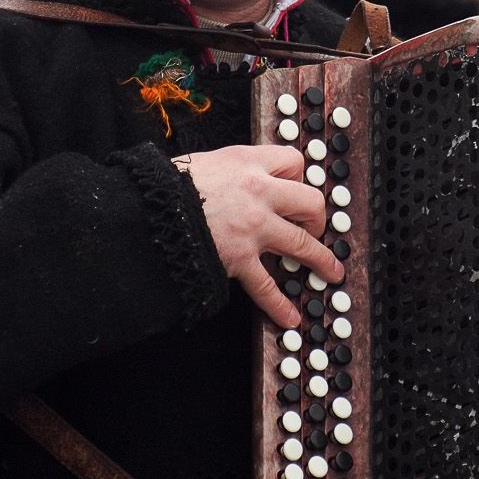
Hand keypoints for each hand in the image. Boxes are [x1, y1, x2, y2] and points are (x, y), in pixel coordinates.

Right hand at [174, 146, 343, 329]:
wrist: (147, 210)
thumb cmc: (165, 185)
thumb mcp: (202, 162)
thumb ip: (226, 171)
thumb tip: (231, 178)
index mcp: (246, 162)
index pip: (293, 161)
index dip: (297, 176)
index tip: (292, 187)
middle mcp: (258, 192)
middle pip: (310, 201)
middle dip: (317, 217)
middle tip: (313, 227)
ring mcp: (253, 227)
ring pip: (302, 243)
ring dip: (320, 260)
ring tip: (331, 273)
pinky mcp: (239, 258)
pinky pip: (267, 285)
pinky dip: (279, 304)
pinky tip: (290, 317)